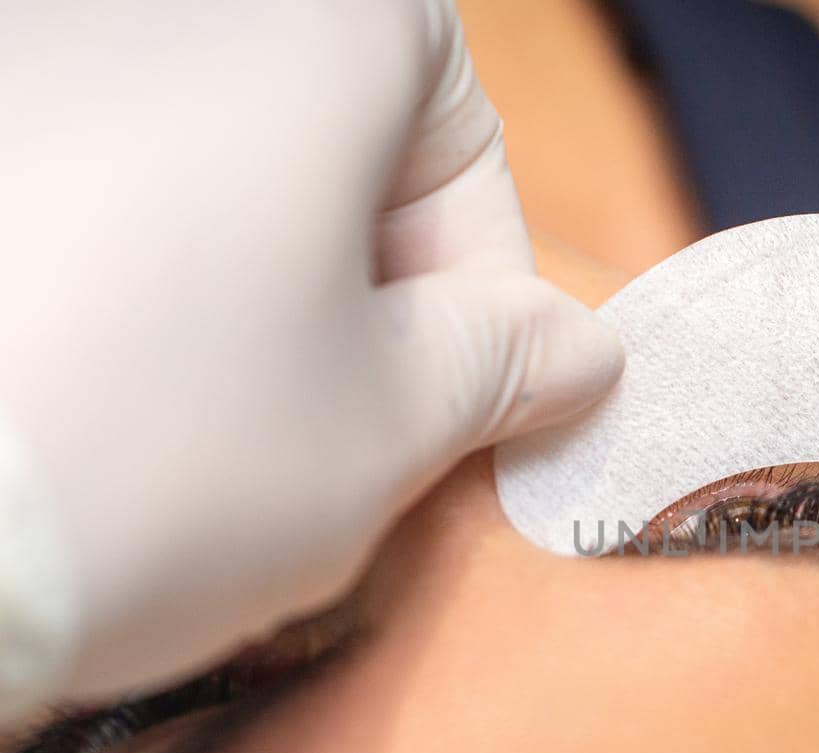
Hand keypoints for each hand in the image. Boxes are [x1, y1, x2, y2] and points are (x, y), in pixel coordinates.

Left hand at [0, 0, 620, 712]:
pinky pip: (58, 185)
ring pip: (178, 159)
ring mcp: (16, 56)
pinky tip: (74, 383)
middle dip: (355, 273)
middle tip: (346, 416)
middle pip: (311, 127)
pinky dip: (99, 270)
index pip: (455, 117)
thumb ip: (503, 366)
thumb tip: (575, 349)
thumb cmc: (158, 454)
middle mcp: (139, 3)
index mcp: (303, 22)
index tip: (470, 384)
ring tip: (201, 417)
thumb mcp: (388, 429)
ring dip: (228, 274)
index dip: (482, 266)